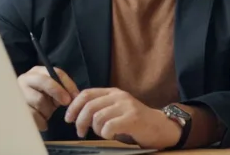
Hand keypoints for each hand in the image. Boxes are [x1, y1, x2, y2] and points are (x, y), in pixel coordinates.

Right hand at [18, 66, 79, 131]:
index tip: (75, 96)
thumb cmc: (41, 99)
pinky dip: (41, 121)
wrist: (23, 112)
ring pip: (39, 100)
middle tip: (66, 103)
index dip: (68, 84)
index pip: (56, 72)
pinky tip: (43, 124)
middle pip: (44, 82)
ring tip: (47, 114)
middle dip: (58, 92)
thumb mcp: (53, 92)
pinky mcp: (15, 107)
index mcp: (38, 72)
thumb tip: (75, 97)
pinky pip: (32, 114)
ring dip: (48, 110)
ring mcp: (18, 92)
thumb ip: (64, 90)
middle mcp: (26, 79)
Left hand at [64, 88, 180, 148]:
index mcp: (113, 92)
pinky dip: (106, 134)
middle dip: (80, 121)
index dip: (74, 106)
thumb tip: (76, 112)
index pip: (86, 94)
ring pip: (98, 117)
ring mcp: (126, 106)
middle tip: (80, 132)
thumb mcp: (116, 110)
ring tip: (102, 133)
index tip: (68, 118)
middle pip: (89, 106)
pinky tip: (111, 136)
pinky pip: (109, 127)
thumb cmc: (135, 122)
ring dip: (95, 129)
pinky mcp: (132, 118)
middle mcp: (119, 96)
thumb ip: (100, 108)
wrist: (160, 127)